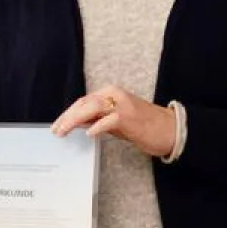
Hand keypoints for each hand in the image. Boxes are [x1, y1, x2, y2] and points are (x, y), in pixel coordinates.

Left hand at [49, 84, 175, 158]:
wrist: (171, 129)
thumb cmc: (143, 126)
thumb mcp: (115, 121)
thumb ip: (97, 118)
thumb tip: (77, 123)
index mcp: (110, 94)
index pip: (83, 102)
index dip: (68, 113)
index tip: (57, 125)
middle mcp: (114, 95)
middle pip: (84, 103)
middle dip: (67, 117)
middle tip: (55, 130)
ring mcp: (122, 105)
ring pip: (92, 107)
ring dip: (74, 120)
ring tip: (63, 131)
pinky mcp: (129, 117)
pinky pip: (109, 120)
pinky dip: (97, 126)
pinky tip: (88, 133)